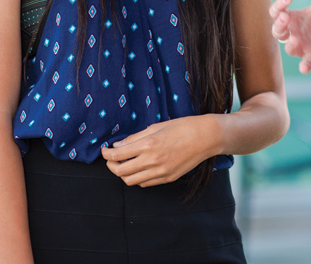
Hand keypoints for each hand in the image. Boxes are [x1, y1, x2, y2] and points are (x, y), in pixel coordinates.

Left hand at [100, 115, 216, 186]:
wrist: (205, 137)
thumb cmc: (182, 127)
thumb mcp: (156, 127)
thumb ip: (135, 138)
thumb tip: (118, 146)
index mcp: (148, 145)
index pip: (117, 155)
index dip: (106, 154)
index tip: (105, 150)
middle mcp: (152, 161)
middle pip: (120, 172)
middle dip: (111, 166)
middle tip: (111, 159)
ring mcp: (160, 172)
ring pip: (131, 181)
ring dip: (123, 174)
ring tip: (124, 164)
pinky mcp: (167, 178)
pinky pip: (145, 183)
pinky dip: (137, 178)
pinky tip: (139, 168)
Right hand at [270, 0, 310, 73]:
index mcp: (291, 18)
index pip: (276, 11)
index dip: (279, 4)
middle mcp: (292, 33)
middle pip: (277, 30)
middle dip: (279, 24)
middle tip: (285, 17)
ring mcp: (300, 47)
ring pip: (288, 48)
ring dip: (290, 44)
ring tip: (295, 39)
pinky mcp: (310, 57)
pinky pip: (304, 63)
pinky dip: (304, 66)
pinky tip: (304, 68)